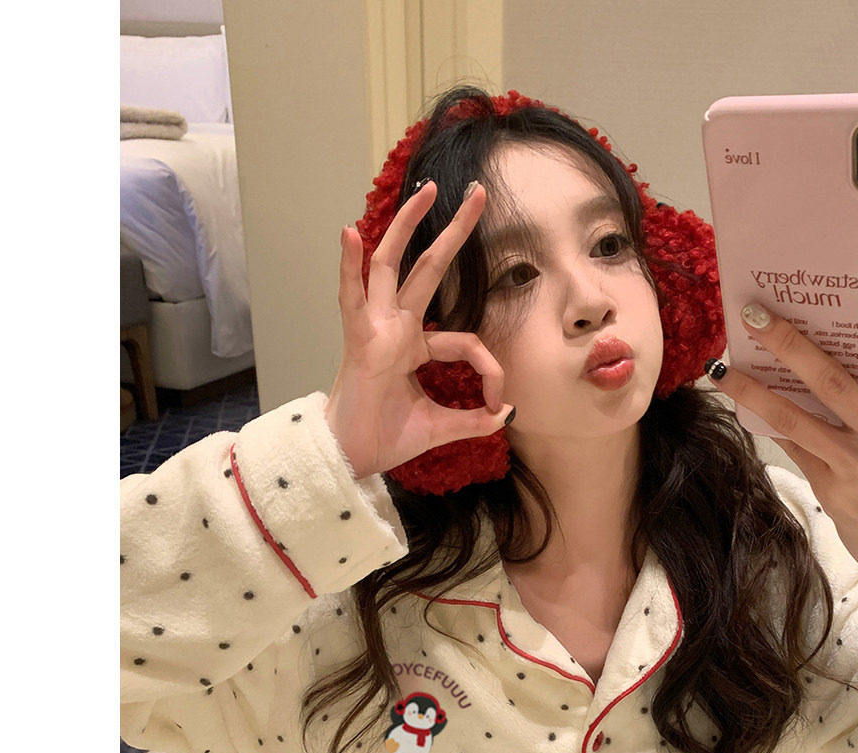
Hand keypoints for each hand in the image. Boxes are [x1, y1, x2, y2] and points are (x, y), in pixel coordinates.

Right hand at [325, 181, 511, 478]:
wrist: (350, 458)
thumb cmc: (385, 439)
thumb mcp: (440, 427)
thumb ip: (472, 421)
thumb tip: (507, 416)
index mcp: (413, 347)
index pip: (465, 341)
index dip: (490, 372)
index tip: (496, 404)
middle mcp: (395, 328)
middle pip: (427, 269)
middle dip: (453, 232)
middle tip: (478, 194)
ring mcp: (376, 329)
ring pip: (391, 265)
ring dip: (408, 226)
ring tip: (427, 190)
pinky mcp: (359, 341)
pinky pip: (351, 298)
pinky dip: (350, 267)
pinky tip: (351, 233)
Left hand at [711, 252, 857, 600]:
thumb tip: (850, 342)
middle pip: (839, 382)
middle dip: (794, 344)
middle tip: (759, 312)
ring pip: (800, 419)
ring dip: (756, 389)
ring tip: (724, 364)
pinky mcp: (832, 489)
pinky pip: (792, 446)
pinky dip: (767, 421)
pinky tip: (739, 400)